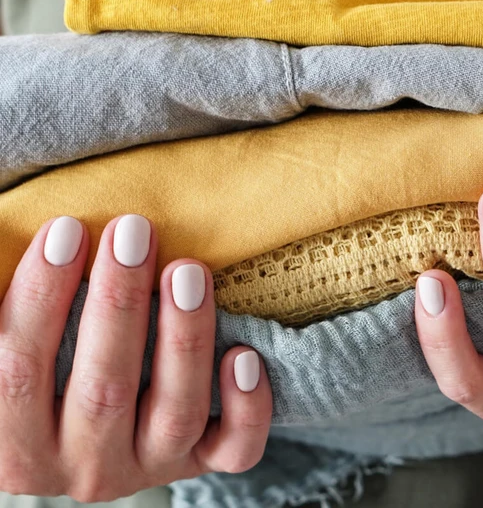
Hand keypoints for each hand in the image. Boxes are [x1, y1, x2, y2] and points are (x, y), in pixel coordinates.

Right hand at [0, 215, 271, 500]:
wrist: (99, 437)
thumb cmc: (57, 371)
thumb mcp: (28, 356)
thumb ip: (24, 320)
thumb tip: (42, 249)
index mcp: (19, 444)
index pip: (20, 371)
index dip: (40, 296)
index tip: (66, 229)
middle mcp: (86, 465)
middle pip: (104, 390)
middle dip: (119, 302)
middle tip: (133, 232)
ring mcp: (151, 466)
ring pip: (176, 413)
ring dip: (184, 338)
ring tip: (187, 271)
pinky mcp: (203, 462)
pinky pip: (234, 450)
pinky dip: (247, 407)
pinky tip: (244, 355)